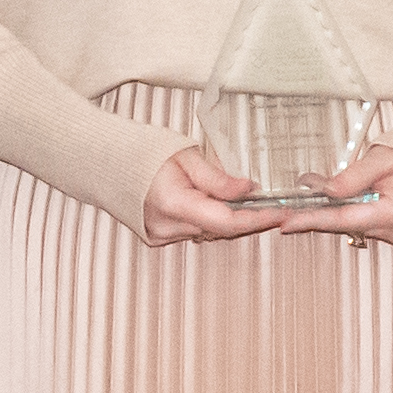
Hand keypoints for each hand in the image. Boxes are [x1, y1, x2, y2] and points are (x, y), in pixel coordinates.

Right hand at [143, 144, 305, 244]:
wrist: (110, 164)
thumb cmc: (147, 154)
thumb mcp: (188, 157)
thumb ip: (219, 179)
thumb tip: (250, 190)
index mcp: (173, 203)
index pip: (227, 221)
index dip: (258, 219)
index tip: (282, 213)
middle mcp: (167, 227)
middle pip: (222, 229)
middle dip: (249, 218)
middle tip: (275, 206)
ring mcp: (161, 236)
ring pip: (210, 232)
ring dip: (231, 220)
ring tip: (249, 203)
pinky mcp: (159, 238)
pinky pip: (196, 232)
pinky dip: (212, 221)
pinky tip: (219, 207)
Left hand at [265, 142, 392, 242]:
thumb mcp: (383, 158)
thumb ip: (353, 176)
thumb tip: (325, 191)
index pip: (344, 219)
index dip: (312, 220)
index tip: (287, 222)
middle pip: (344, 224)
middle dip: (315, 212)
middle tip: (285, 205)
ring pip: (350, 224)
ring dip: (329, 210)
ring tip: (310, 191)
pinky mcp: (392, 234)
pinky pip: (360, 223)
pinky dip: (345, 211)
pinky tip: (332, 200)